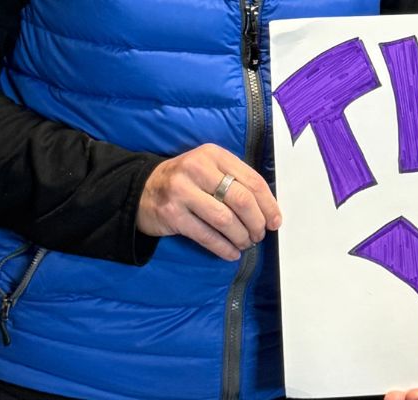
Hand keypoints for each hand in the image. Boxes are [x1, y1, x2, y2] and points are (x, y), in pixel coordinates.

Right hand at [136, 143, 281, 260]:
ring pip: (225, 220)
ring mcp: (182, 191)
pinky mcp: (171, 214)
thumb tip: (269, 211)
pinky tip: (231, 253)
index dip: (269, 205)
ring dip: (241, 237)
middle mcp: (197, 169)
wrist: (142, 189)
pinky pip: (206, 236)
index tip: (275, 221)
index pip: (252, 181)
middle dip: (256, 223)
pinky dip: (224, 248)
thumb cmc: (186, 181)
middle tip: (259, 235)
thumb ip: (237, 181)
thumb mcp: (210, 169)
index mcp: (214, 155)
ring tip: (246, 243)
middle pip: (242, 200)